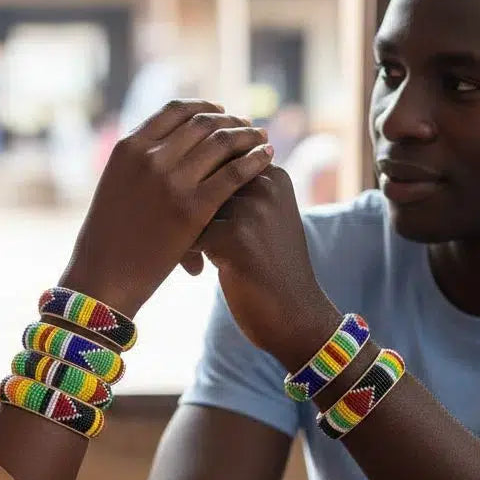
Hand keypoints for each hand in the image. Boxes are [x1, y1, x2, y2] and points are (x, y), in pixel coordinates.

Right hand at [59, 100, 272, 317]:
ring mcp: (171, 181)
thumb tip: (168, 146)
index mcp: (128, 148)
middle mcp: (149, 157)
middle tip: (248, 125)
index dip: (203, 107)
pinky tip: (268, 157)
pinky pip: (235, 173)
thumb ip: (139, 163)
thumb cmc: (109, 240)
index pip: (174, 110)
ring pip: (222, 142)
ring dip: (247, 136)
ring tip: (261, 139)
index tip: (221, 112)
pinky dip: (255, 160)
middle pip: (202, 123)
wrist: (103, 279)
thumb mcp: (116, 187)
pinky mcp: (193, 208)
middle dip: (230, 120)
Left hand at [195, 166, 328, 369]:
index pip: (217, 162)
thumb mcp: (265, 220)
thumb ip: (239, 192)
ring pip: (191, 206)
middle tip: (184, 235)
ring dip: (181, 231)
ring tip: (192, 256)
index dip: (199, 188)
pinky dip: (184, 253)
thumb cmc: (271, 270)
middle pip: (201, 181)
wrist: (297, 317)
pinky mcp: (237, 237)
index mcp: (273, 175)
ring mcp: (253, 209)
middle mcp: (265, 184)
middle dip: (184, 208)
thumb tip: (192, 165)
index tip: (201, 218)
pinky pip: (188, 234)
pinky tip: (196, 270)